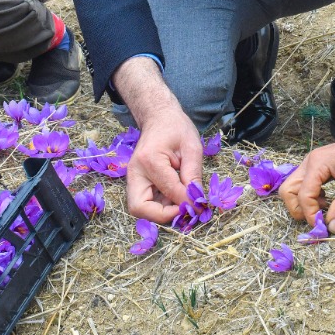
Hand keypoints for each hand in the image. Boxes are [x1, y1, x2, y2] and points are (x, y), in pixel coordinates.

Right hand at [114, 57, 203, 223]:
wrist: (159, 118)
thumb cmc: (176, 128)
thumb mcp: (192, 147)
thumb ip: (194, 175)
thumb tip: (198, 201)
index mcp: (150, 160)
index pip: (169, 191)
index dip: (187, 202)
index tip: (201, 206)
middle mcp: (135, 172)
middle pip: (140, 208)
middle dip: (163, 216)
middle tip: (185, 211)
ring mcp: (133, 178)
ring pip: (140, 209)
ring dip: (162, 212)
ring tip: (183, 202)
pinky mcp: (136, 182)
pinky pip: (145, 202)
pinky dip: (161, 206)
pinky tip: (177, 197)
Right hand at [280, 130, 334, 232]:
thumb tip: (331, 228)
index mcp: (317, 163)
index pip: (303, 195)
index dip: (310, 214)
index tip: (323, 227)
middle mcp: (309, 162)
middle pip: (288, 191)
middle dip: (299, 209)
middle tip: (317, 218)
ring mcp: (311, 164)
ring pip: (293, 189)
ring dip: (303, 204)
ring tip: (323, 208)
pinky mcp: (316, 168)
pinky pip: (303, 186)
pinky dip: (309, 198)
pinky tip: (325, 200)